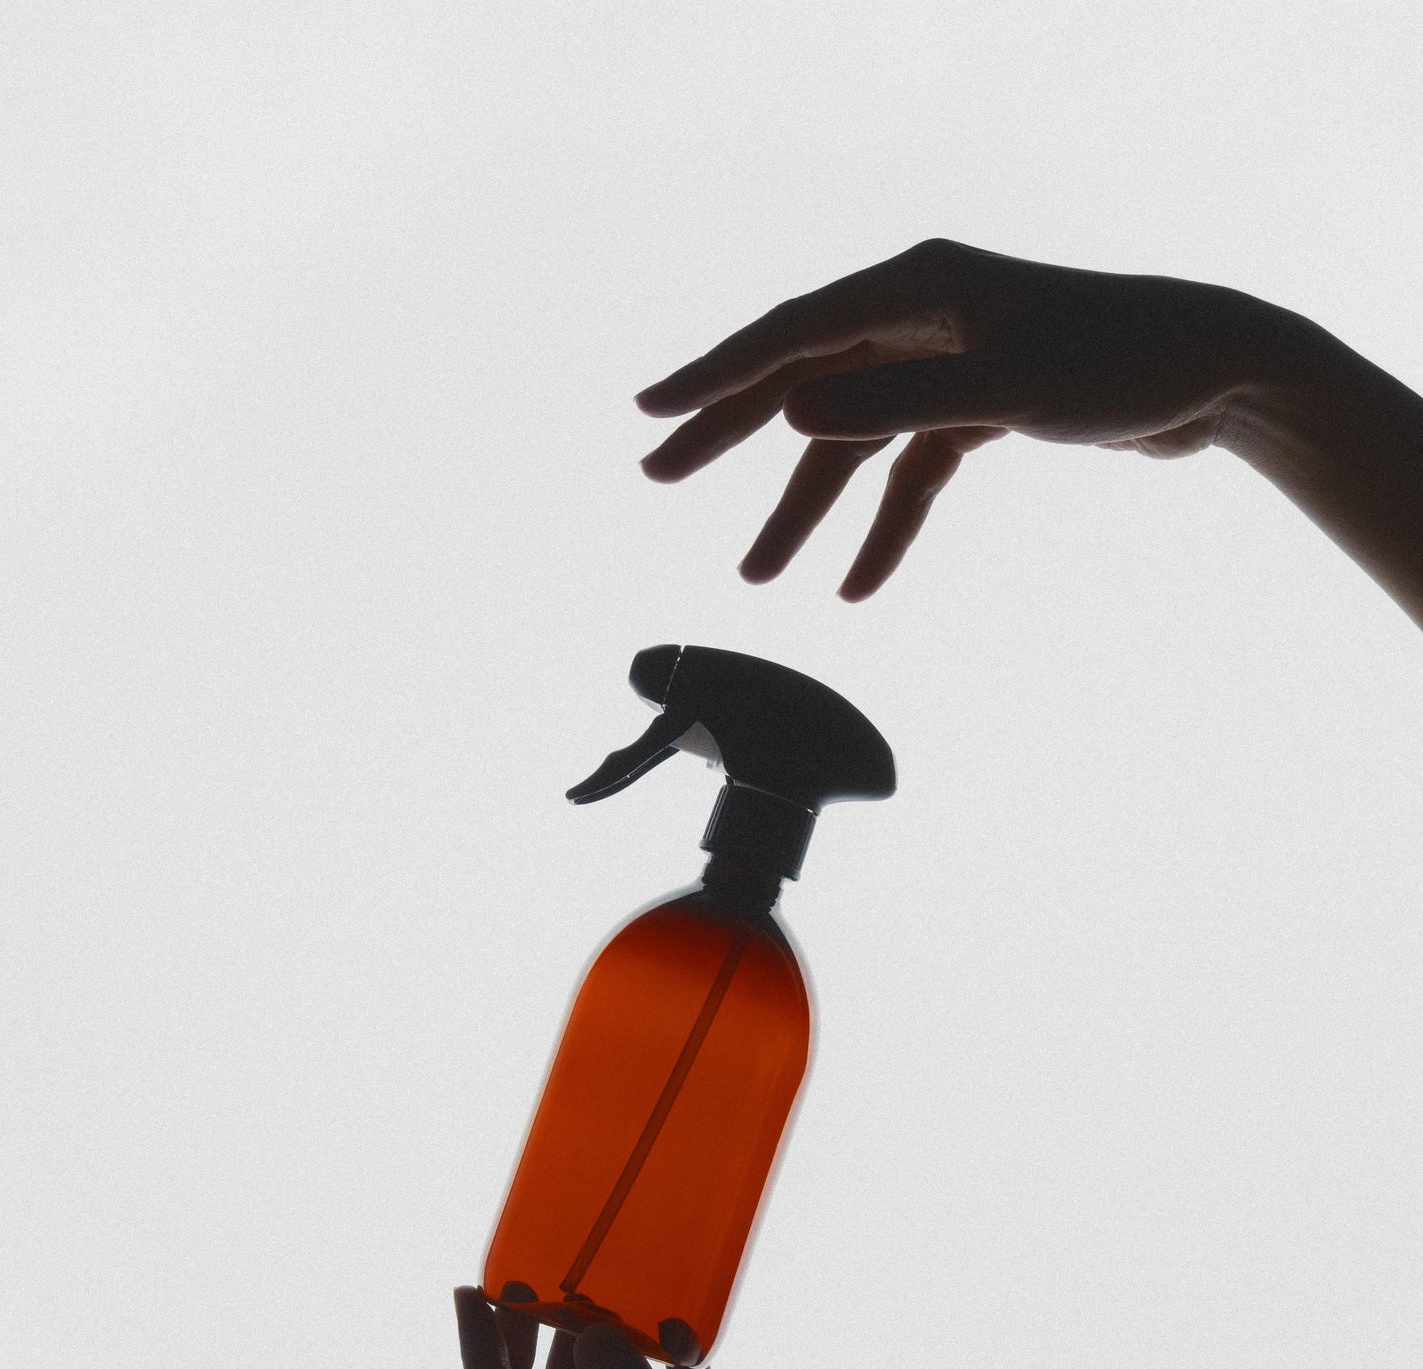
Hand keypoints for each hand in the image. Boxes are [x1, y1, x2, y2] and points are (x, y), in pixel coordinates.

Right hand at [636, 237, 1294, 598]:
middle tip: (656, 474)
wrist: (1211, 374)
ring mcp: (945, 363)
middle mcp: (920, 316)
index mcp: (917, 286)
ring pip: (851, 441)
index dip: (715, 375)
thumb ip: (898, 404)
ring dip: (806, 509)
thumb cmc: (1119, 364)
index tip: (651, 412)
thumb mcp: (1005, 388)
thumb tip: (794, 415)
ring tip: (754, 574)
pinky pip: (908, 474)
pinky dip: (884, 528)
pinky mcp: (975, 408)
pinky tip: (856, 586)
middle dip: (731, 435)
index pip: (792, 333)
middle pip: (802, 381)